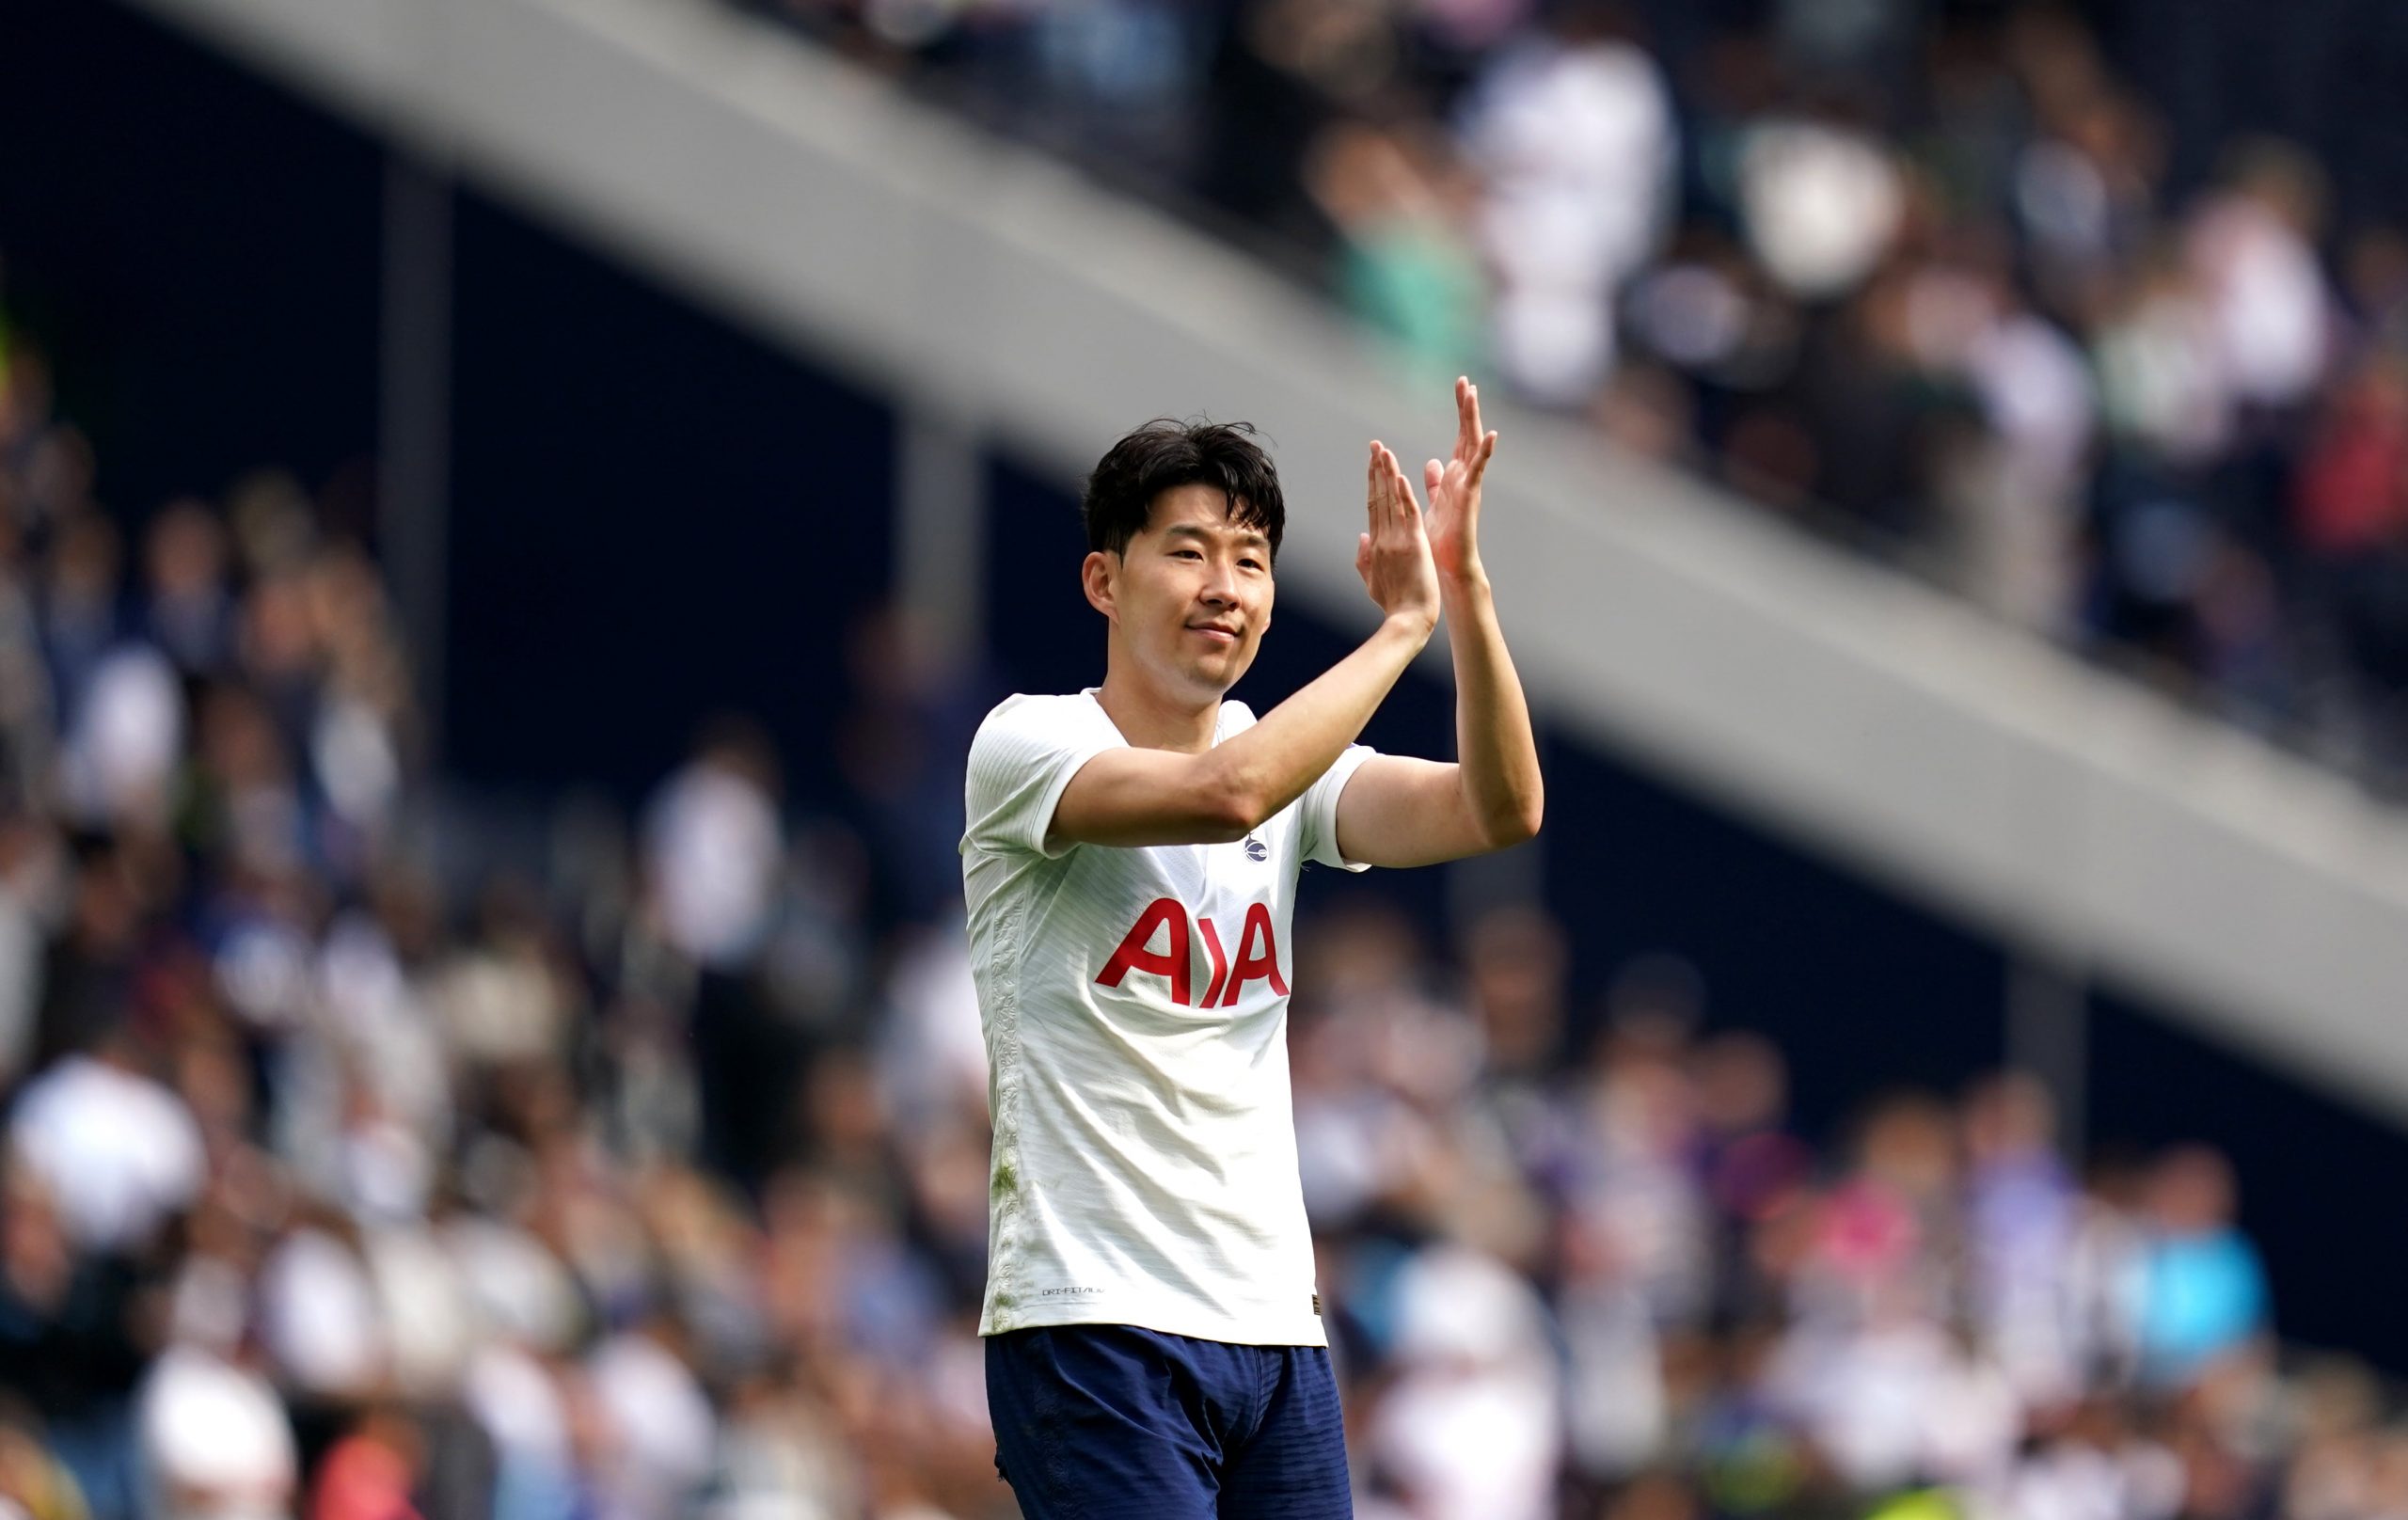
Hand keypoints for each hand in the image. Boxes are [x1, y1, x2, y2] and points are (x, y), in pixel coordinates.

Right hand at [1357, 440, 1440, 635]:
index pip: (1373, 507)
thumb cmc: (1394, 605)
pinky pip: (1407, 515)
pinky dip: (1404, 495)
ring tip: (1384, 450)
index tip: (1372, 463)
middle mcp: (1383, 538)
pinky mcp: (1413, 545)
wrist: (1407, 621)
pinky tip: (1400, 476)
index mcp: (1375, 545)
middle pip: (1378, 497)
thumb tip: (1360, 536)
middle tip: (1375, 445)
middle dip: (1376, 469)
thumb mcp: (1372, 581)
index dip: (1372, 483)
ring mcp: (1397, 541)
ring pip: (1391, 500)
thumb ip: (1363, 558)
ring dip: (1388, 474)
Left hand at [1421, 376, 1497, 583]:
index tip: (1460, 387)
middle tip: (1466, 381)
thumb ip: (1436, 483)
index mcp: (1455, 476)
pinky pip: (1478, 471)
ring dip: (1472, 420)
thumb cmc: (1441, 538)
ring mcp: (1470, 484)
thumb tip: (1433, 462)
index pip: (1459, 438)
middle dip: (1466, 408)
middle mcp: (1465, 476)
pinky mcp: (1470, 497)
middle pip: (1467, 435)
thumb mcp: (1435, 502)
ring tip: (1473, 395)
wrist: (1449, 564)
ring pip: (1472, 446)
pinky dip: (1484, 452)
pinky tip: (1491, 435)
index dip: (1460, 413)